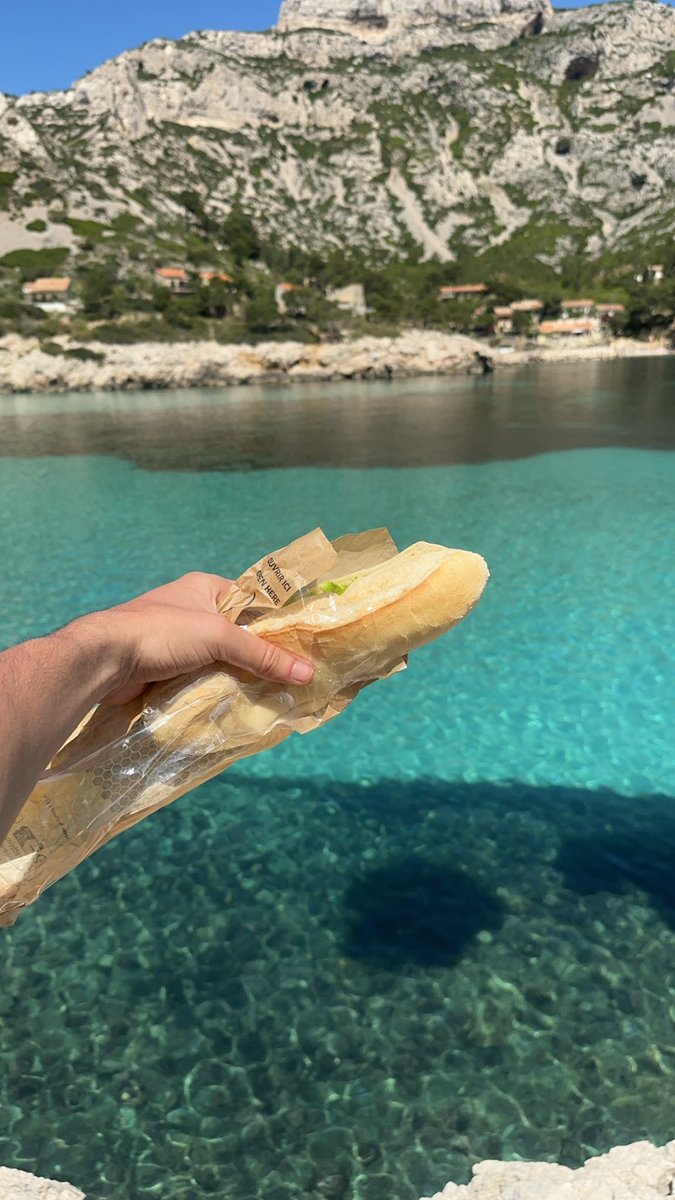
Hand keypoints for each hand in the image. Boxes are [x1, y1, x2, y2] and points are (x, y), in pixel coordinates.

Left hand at [85, 572, 313, 704]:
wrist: (105, 660)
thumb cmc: (162, 633)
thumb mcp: (219, 637)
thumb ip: (262, 655)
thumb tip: (307, 673)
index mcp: (206, 589)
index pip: (253, 602)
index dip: (276, 623)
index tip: (304, 645)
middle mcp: (194, 612)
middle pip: (239, 636)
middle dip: (261, 657)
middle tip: (294, 677)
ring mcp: (180, 643)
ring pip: (222, 661)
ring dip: (240, 678)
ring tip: (275, 696)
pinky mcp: (169, 670)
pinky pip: (204, 679)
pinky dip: (219, 691)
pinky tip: (240, 705)